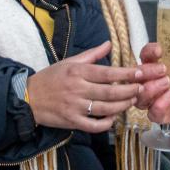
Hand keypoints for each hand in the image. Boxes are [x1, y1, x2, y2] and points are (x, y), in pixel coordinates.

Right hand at [26, 41, 141, 133]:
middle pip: (109, 92)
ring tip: (131, 101)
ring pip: (105, 109)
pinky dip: (106, 123)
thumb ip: (92, 54)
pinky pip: (93, 125)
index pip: (107, 72)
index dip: (126, 74)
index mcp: (78, 72)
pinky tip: (114, 118)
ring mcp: (74, 107)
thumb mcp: (69, 61)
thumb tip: (109, 43)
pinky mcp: (71, 122)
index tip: (140, 73)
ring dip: (122, 106)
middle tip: (141, 89)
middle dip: (129, 91)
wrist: (28, 98)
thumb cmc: (50, 78)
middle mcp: (77, 89)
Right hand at [137, 43, 169, 144]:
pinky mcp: (161, 114)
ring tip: (167, 83)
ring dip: (150, 88)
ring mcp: (155, 99)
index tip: (159, 51)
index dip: (149, 52)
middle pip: (137, 76)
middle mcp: (152, 82)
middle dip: (146, 71)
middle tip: (163, 69)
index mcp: (158, 65)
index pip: (146, 56)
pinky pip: (153, 113)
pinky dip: (159, 105)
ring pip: (140, 95)